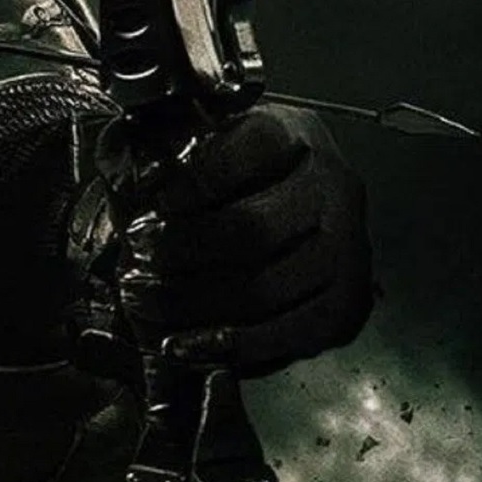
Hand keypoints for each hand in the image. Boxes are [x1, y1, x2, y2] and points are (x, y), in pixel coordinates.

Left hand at [107, 105, 373, 375]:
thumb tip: (133, 166)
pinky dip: (230, 344)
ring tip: (140, 297)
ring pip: (266, 288)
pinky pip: (290, 334)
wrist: (290, 211)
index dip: (199, 178)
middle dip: (184, 247)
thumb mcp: (201, 138)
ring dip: (192, 300)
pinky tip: (181, 344)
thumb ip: (167, 145)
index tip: (155, 198)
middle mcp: (335, 190)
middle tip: (136, 252)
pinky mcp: (347, 304)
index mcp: (295, 136)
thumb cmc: (228, 174)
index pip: (252, 149)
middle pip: (254, 229)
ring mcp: (349, 250)